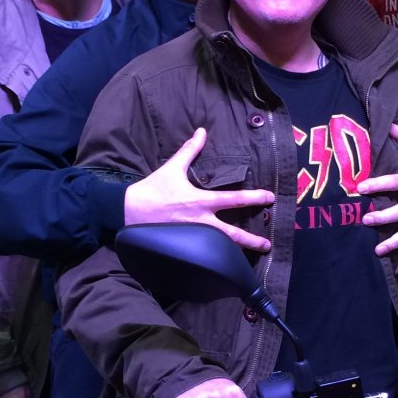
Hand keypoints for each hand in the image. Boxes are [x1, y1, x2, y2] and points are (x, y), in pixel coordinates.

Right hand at [124, 128, 273, 252]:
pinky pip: (203, 256)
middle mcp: (200, 222)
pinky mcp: (183, 248)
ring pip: (220, 249)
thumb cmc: (152, 190)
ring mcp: (192, 238)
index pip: (234, 199)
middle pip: (232, 234)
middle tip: (267, 244)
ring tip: (251, 258)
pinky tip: (225, 266)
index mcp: (201, 201)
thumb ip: (190, 150)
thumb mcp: (172, 168)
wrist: (127, 211)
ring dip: (238, 253)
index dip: (254, 198)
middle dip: (252, 240)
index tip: (269, 198)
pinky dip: (216, 260)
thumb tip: (201, 131)